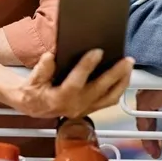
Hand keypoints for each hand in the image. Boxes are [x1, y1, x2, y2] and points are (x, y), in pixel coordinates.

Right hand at [16, 49, 133, 118]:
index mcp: (59, 98)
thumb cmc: (34, 90)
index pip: (76, 82)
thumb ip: (41, 69)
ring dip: (122, 81)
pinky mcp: (92, 109)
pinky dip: (119, 87)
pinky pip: (110, 99)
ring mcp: (85, 109)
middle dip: (115, 73)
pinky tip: (124, 75)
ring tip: (129, 66)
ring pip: (110, 97)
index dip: (87, 66)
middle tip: (126, 59)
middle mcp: (75, 106)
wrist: (34, 107)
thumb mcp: (32, 79)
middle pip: (100, 89)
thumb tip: (51, 57)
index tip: (97, 51)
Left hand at [135, 89, 161, 157]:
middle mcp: (149, 90)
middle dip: (150, 135)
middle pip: (146, 116)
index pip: (151, 110)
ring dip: (148, 138)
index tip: (157, 139)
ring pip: (144, 121)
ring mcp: (146, 94)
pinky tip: (151, 147)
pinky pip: (144, 123)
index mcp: (158, 89)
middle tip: (153, 149)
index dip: (153, 126)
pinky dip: (147, 137)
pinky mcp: (146, 100)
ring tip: (152, 151)